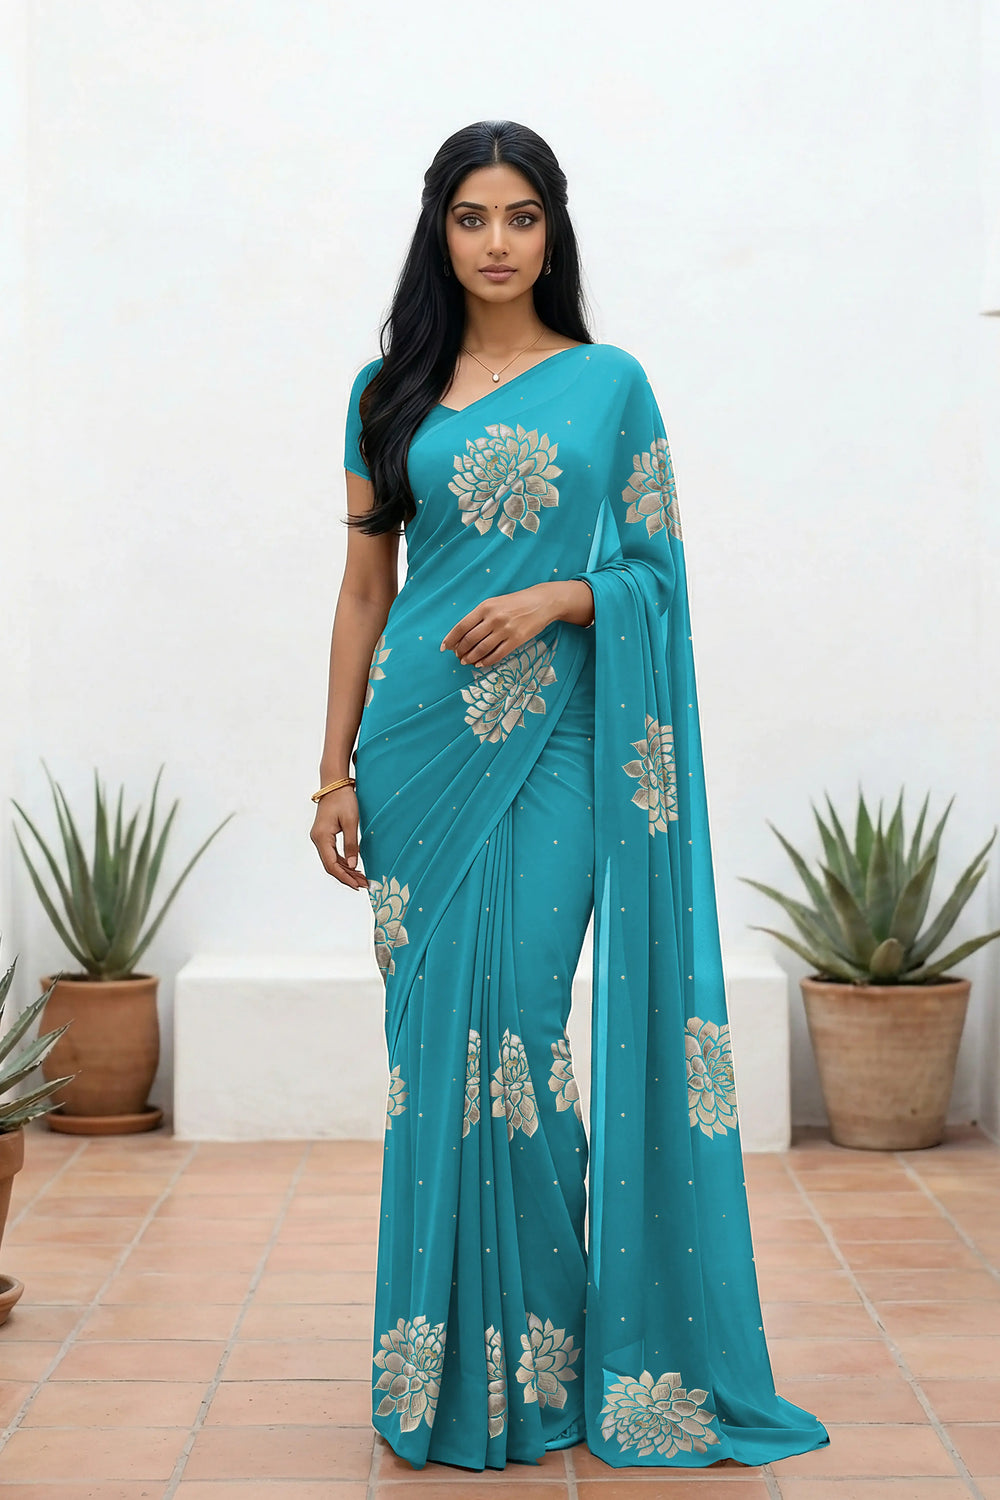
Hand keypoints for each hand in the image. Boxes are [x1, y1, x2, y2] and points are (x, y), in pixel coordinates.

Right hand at [310, 787, 369, 891]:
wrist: (335, 784)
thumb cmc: (343, 800)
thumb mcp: (350, 822)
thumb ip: (351, 844)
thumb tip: (353, 865)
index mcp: (322, 837)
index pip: (331, 864)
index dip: (344, 877)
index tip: (357, 885)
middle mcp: (317, 839)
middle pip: (331, 865)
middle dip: (347, 876)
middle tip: (363, 885)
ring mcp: (320, 838)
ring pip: (332, 861)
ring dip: (346, 870)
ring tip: (361, 879)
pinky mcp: (324, 836)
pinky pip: (333, 854)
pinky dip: (343, 862)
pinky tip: (354, 867)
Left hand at [440, 583, 558, 669]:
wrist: (541, 602)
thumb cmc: (515, 603)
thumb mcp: (494, 603)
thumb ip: (479, 616)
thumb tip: (462, 635)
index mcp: (485, 607)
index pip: (462, 626)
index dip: (451, 639)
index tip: (444, 647)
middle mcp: (494, 618)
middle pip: (470, 639)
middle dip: (460, 651)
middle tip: (457, 656)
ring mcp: (505, 630)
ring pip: (482, 649)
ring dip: (470, 658)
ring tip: (465, 661)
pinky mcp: (517, 640)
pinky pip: (497, 654)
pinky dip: (486, 661)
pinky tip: (480, 663)